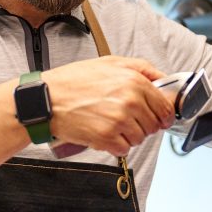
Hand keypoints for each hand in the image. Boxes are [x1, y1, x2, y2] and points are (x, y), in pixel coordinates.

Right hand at [43, 56, 176, 156]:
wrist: (46, 99)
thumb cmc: (73, 80)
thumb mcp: (110, 62)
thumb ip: (141, 68)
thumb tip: (163, 78)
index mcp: (134, 81)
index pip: (165, 107)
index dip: (164, 115)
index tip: (160, 119)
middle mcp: (130, 101)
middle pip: (154, 125)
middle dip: (143, 125)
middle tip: (126, 119)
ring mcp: (119, 121)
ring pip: (140, 138)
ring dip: (129, 135)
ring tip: (110, 124)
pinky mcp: (107, 138)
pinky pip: (124, 149)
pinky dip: (115, 145)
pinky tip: (103, 132)